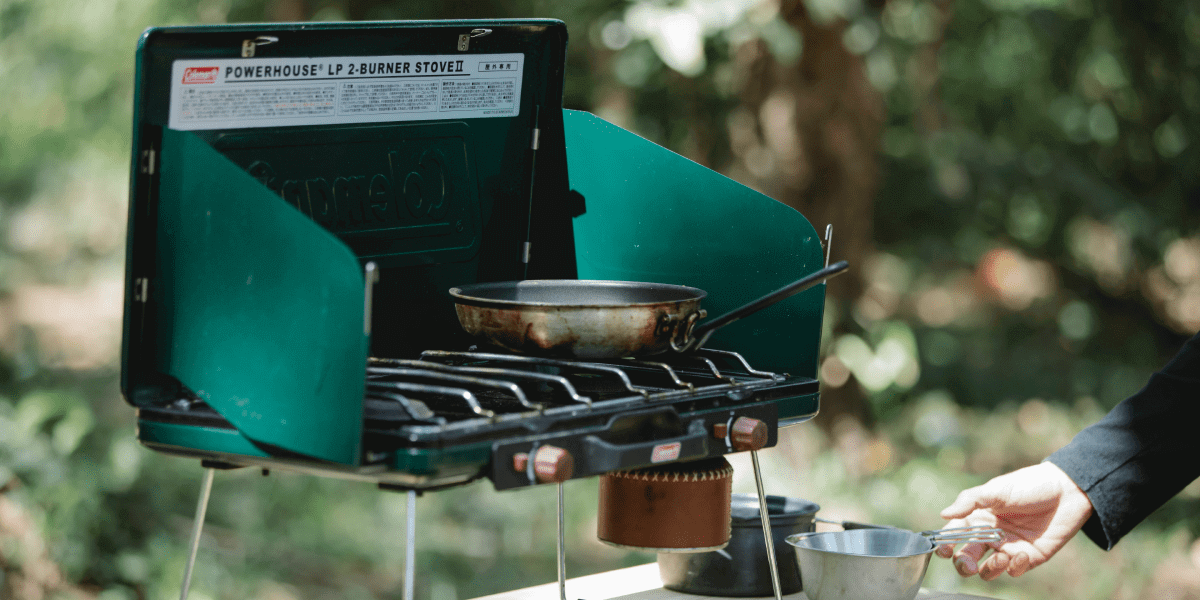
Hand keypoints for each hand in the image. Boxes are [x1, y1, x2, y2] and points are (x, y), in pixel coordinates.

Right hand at [935, 462, 1092, 579]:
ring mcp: (1007, 548)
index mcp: (977, 517)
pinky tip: (1023, 554)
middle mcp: (989, 535)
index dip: (945, 544)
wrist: (1066, 491)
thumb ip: (970, 501)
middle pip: (966, 558)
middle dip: (963, 565)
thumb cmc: (1028, 485)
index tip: (945, 549)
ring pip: (988, 570)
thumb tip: (944, 514)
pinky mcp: (1028, 557)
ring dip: (989, 569)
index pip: (954, 535)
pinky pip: (1014, 570)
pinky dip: (1015, 567)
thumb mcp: (996, 489)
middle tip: (968, 565)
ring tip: (1001, 557)